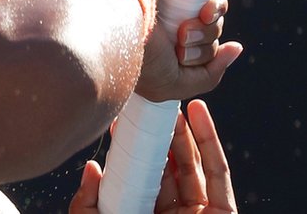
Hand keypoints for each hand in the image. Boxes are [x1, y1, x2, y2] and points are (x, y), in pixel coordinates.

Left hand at [69, 100, 237, 213]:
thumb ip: (87, 206)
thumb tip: (91, 169)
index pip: (139, 178)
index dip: (133, 149)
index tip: (120, 123)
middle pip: (167, 168)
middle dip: (159, 135)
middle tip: (148, 107)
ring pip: (193, 164)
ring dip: (185, 130)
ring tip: (171, 103)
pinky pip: (219, 174)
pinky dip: (209, 142)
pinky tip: (197, 115)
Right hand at [136, 0, 242, 101]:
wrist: (112, 25)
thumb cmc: (138, 58)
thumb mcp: (174, 84)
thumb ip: (209, 75)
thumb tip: (236, 48)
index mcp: (163, 41)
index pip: (199, 45)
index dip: (203, 56)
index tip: (182, 60)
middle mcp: (166, 16)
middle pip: (207, 28)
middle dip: (204, 43)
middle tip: (181, 45)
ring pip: (210, 9)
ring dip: (208, 27)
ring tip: (184, 32)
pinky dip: (216, 3)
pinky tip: (205, 12)